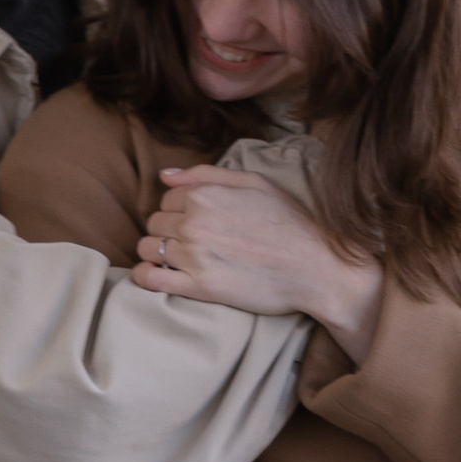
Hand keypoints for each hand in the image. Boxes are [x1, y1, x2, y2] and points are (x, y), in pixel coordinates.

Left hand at [134, 164, 383, 356]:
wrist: (316, 267)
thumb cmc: (290, 222)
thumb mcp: (255, 182)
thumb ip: (206, 173)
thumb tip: (165, 175)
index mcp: (205, 194)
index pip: (167, 198)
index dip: (179, 208)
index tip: (196, 220)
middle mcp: (194, 222)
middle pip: (155, 222)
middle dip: (167, 229)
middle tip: (191, 240)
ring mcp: (193, 256)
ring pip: (147, 248)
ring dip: (156, 251)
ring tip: (177, 258)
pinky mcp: (198, 287)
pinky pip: (150, 279)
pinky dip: (144, 276)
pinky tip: (154, 275)